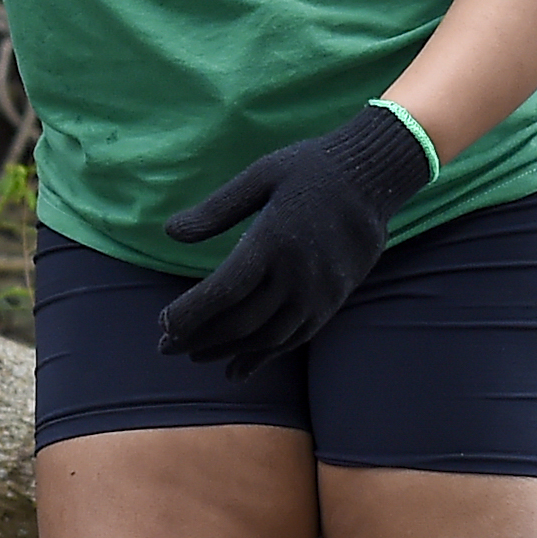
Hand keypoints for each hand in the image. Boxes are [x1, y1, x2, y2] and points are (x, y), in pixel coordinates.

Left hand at [156, 103, 435, 376]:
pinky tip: (237, 369)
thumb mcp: (259, 175)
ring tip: (195, 356)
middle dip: (198, 339)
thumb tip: (170, 233)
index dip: (190, 314)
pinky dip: (263, 358)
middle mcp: (298, 274)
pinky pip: (294, 339)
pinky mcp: (333, 301)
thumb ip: (215, 209)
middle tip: (166, 348)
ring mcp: (319, 292)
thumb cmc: (310, 169)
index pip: (223, 291)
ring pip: (266, 338)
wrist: (374, 176)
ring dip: (226, 352)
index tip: (163, 324)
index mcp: (274, 240)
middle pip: (240, 322)